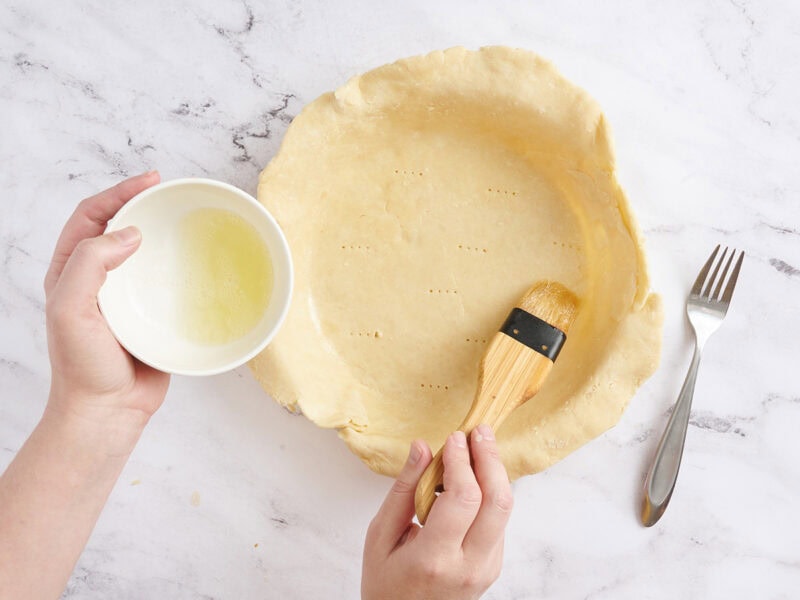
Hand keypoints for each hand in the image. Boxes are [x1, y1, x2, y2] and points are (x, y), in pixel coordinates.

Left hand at [44, 171, 169, 443]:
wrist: (108, 411)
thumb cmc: (83, 366)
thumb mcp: (71, 309)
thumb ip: (91, 264)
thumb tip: (131, 234)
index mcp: (71, 271)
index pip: (92, 217)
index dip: (119, 192)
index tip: (151, 180)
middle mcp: (99, 279)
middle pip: (119, 226)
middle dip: (142, 202)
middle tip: (171, 191)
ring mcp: (127, 296)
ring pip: (146, 252)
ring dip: (163, 231)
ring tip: (186, 219)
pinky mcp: (151, 314)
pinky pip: (167, 281)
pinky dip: (182, 266)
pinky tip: (199, 263)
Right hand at [362, 425, 512, 599]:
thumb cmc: (386, 583)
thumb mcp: (380, 535)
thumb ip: (403, 489)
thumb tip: (421, 447)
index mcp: (434, 558)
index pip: (463, 499)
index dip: (462, 462)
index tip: (455, 437)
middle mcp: (468, 566)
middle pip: (498, 502)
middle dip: (491, 459)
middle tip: (479, 431)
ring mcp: (486, 569)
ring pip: (506, 510)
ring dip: (496, 473)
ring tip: (480, 446)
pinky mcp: (493, 566)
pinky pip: (500, 521)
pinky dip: (491, 492)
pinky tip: (476, 475)